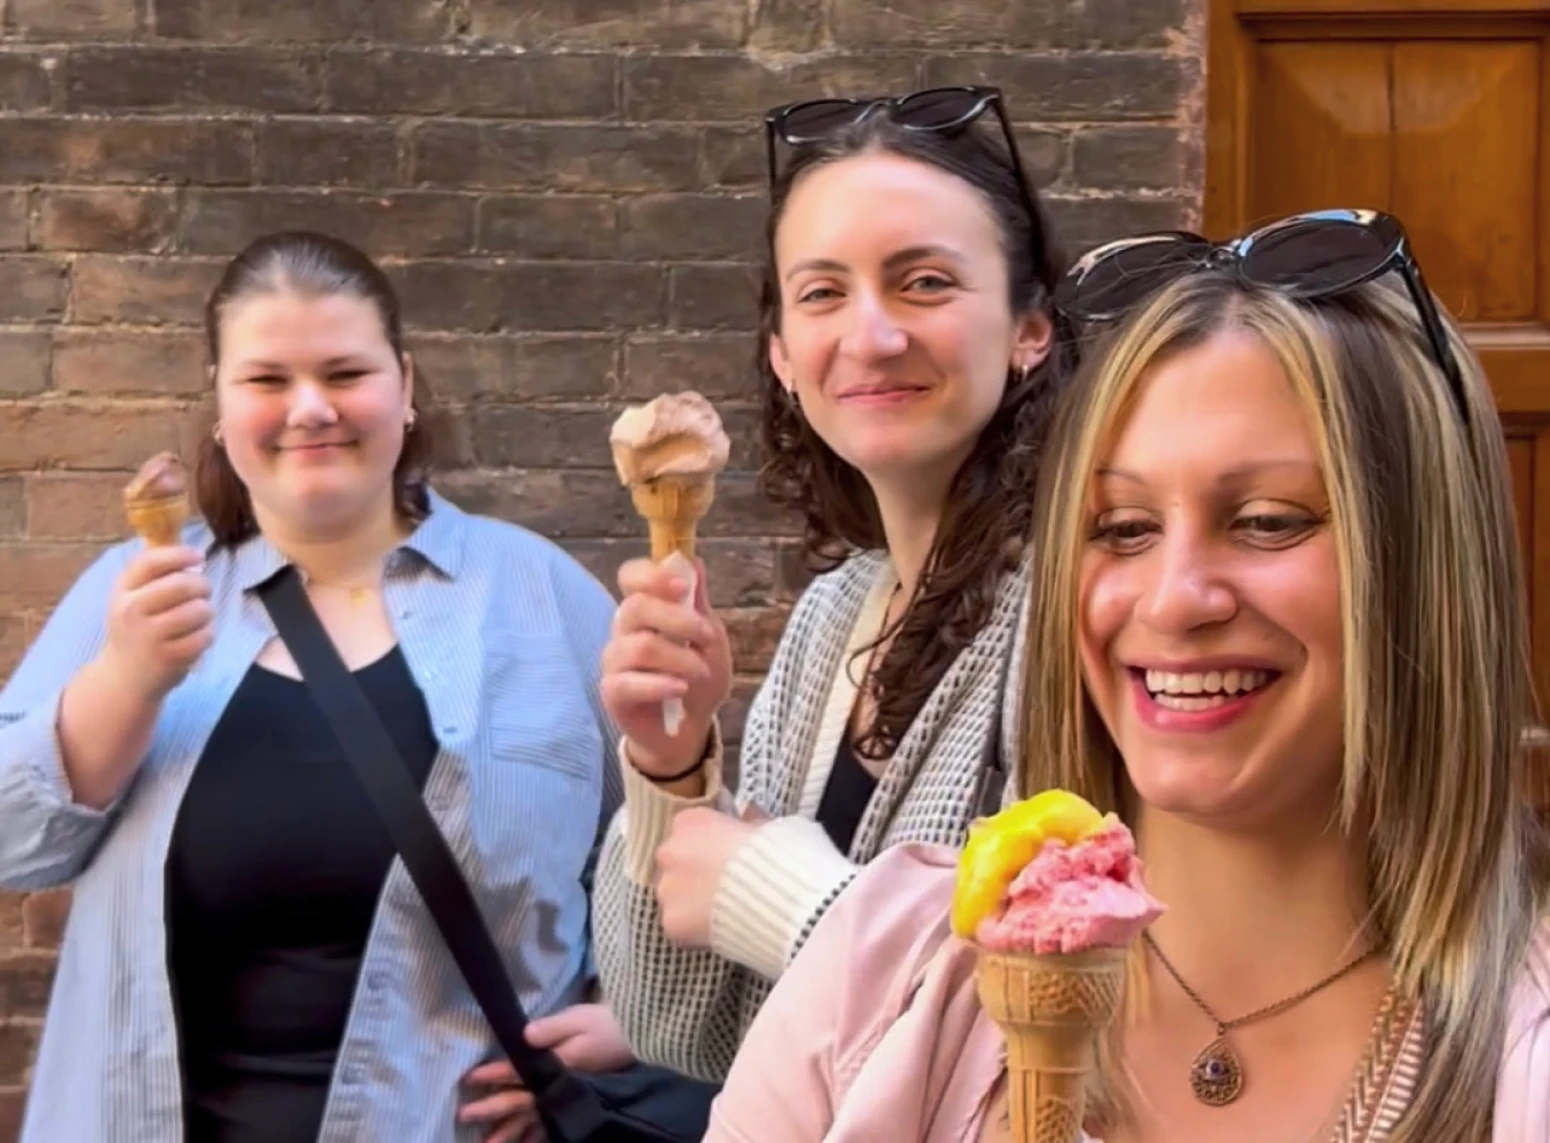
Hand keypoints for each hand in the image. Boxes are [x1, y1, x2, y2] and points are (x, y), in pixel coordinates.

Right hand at [99, 545, 212, 703]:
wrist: (124, 678)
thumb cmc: (136, 630)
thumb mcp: (132, 599)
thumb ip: (156, 576)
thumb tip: (192, 555)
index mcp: (122, 591)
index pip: (150, 562)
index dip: (179, 555)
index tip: (199, 557)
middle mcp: (131, 611)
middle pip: (182, 584)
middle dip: (202, 586)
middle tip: (203, 593)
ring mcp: (149, 636)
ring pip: (199, 610)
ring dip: (206, 612)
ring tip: (197, 619)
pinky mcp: (169, 657)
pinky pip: (205, 635)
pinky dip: (207, 635)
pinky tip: (195, 638)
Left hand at [459, 1004, 635, 1141]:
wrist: (639, 1036)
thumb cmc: (607, 1024)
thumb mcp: (580, 1019)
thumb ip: (551, 1028)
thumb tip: (523, 1037)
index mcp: (558, 1063)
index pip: (520, 1070)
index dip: (495, 1074)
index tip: (470, 1079)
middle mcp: (560, 1084)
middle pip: (521, 1100)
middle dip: (492, 1108)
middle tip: (464, 1116)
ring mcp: (569, 1095)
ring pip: (534, 1118)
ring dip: (510, 1130)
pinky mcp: (578, 1099)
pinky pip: (552, 1124)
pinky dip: (537, 1135)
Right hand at [601, 557, 731, 777]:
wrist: (690, 727)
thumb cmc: (698, 677)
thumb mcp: (709, 639)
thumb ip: (698, 603)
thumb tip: (692, 561)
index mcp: (646, 609)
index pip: (631, 576)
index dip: (652, 575)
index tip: (683, 587)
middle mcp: (624, 630)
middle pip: (635, 607)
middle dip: (679, 620)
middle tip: (707, 637)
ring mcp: (614, 661)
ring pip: (638, 646)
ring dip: (678, 658)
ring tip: (700, 673)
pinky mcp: (612, 693)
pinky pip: (628, 682)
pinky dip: (660, 684)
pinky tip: (680, 689)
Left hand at [653, 807, 759, 947]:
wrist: (771, 894)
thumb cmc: (768, 852)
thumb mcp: (762, 827)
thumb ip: (747, 821)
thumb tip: (749, 814)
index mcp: (689, 821)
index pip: (688, 827)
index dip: (705, 842)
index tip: (721, 852)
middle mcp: (669, 851)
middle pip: (673, 861)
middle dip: (691, 871)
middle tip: (719, 884)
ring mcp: (667, 888)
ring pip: (672, 894)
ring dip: (689, 899)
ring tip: (720, 910)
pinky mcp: (671, 921)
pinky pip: (679, 924)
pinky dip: (693, 928)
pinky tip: (717, 928)